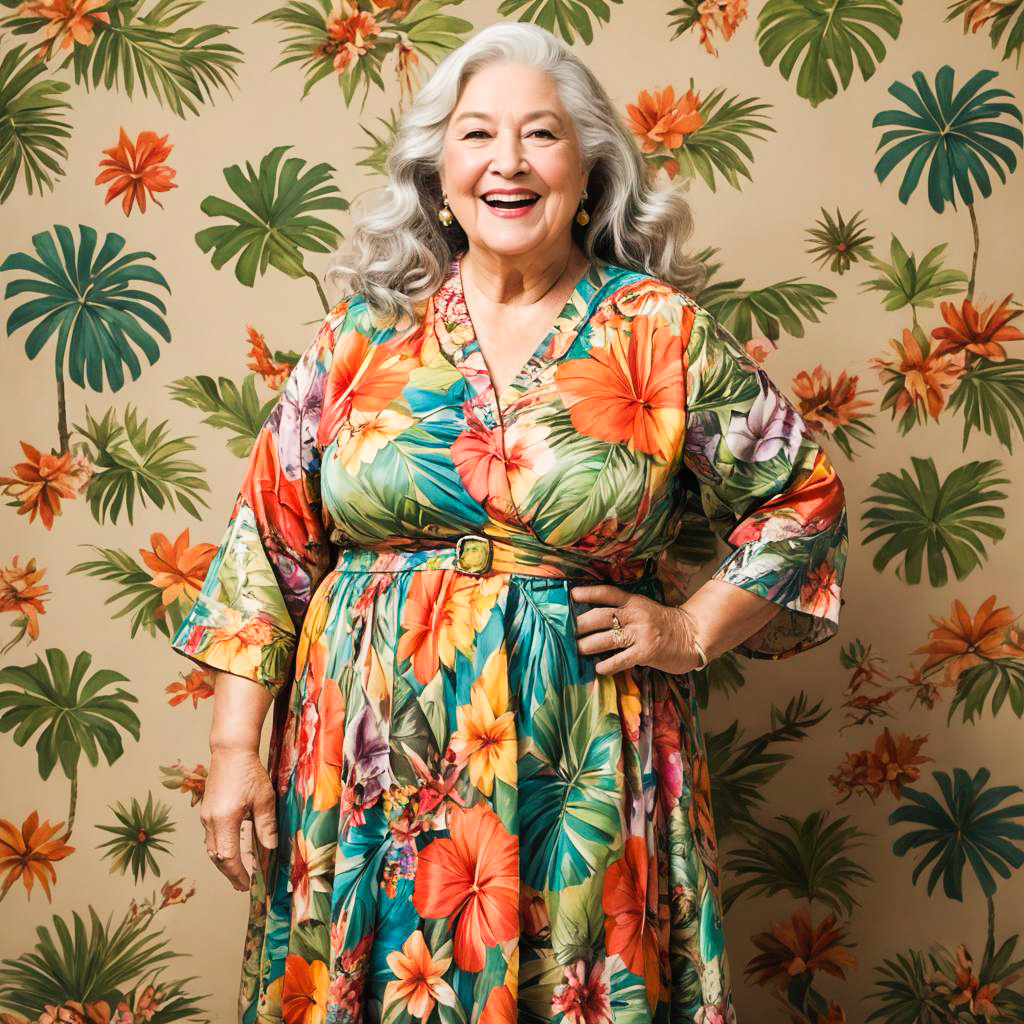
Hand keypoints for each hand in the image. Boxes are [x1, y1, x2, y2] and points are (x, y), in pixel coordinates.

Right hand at [200, 747, 277, 891]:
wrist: (230, 751)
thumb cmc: (249, 772)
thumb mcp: (264, 799)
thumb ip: (266, 826)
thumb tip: (271, 849)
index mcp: (224, 820)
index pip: (228, 857)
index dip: (238, 873)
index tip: (247, 885)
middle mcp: (210, 821)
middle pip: (216, 857)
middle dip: (229, 873)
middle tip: (242, 886)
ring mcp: (206, 816)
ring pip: (211, 848)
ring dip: (224, 863)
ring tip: (238, 874)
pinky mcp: (206, 811)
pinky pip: (211, 837)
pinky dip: (221, 849)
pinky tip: (232, 851)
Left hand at [570, 583, 703, 675]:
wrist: (692, 635)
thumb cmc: (663, 623)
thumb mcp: (643, 608)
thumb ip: (623, 610)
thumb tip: (592, 616)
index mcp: (633, 601)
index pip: (607, 593)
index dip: (588, 592)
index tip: (571, 595)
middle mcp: (635, 614)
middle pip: (601, 616)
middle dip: (580, 624)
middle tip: (565, 631)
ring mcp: (640, 633)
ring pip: (606, 639)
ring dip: (587, 645)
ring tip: (576, 649)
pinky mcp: (646, 652)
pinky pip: (621, 659)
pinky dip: (607, 665)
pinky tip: (597, 669)